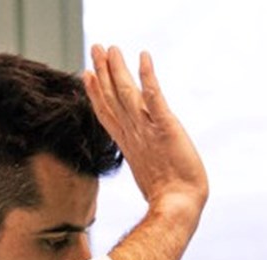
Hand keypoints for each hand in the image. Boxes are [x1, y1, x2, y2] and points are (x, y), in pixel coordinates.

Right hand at [84, 47, 208, 223]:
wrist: (178, 206)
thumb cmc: (169, 197)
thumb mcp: (149, 173)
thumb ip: (143, 161)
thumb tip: (142, 165)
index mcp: (128, 143)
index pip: (107, 112)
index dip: (97, 93)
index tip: (88, 74)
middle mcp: (133, 132)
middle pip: (112, 97)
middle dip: (103, 71)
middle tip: (96, 47)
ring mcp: (147, 129)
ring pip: (126, 92)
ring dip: (118, 69)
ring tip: (112, 48)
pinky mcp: (165, 126)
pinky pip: (154, 96)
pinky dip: (148, 76)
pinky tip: (144, 58)